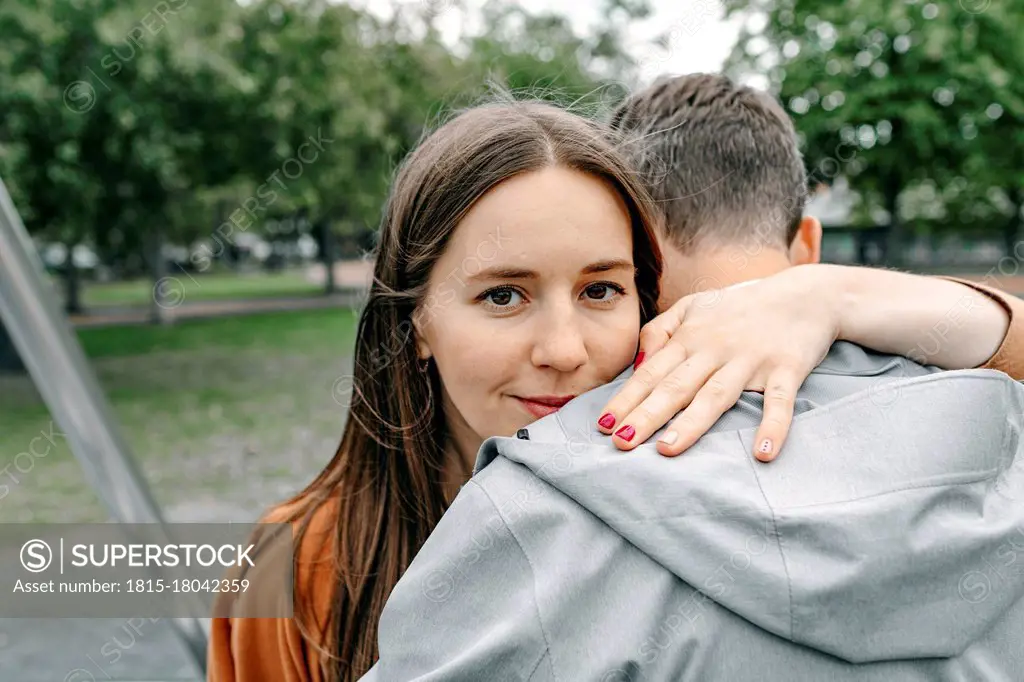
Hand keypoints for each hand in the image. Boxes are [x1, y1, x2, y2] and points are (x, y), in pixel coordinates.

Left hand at [597, 266, 841, 460]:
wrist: (805, 294)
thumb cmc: (742, 306)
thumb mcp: (695, 306)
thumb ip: (662, 330)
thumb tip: (637, 363)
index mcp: (691, 338)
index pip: (651, 373)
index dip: (627, 398)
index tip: (604, 424)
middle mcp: (715, 349)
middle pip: (676, 387)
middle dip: (646, 415)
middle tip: (621, 442)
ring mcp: (751, 360)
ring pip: (716, 395)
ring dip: (692, 423)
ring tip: (667, 449)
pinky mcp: (787, 369)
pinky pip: (779, 401)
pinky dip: (773, 425)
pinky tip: (763, 452)